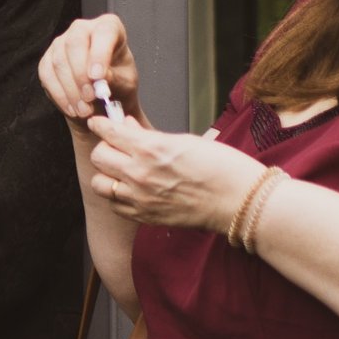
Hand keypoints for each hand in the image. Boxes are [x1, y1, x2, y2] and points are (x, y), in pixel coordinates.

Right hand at [40, 13, 139, 125]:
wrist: (104, 97)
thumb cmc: (119, 83)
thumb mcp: (125, 83)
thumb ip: (115, 78)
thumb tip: (101, 78)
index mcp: (109, 27)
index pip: (104, 32)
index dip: (99, 53)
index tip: (98, 77)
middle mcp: (82, 29)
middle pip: (75, 44)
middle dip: (81, 74)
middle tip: (90, 97)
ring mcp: (61, 43)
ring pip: (59, 62)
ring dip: (71, 90)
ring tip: (84, 110)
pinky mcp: (47, 59)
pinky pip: (47, 75)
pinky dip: (59, 95)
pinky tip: (72, 108)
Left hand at [88, 119, 261, 233]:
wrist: (240, 200)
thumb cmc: (221, 167)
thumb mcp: (185, 140)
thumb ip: (150, 136)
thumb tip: (128, 127)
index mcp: (151, 149)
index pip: (108, 132)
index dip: (101, 124)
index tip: (99, 122)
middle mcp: (139, 173)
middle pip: (98, 156)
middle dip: (105, 147)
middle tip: (116, 146)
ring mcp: (139, 197)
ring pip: (99, 183)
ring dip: (106, 174)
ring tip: (122, 170)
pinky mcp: (144, 216)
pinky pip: (114, 205)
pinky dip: (117, 195)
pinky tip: (131, 189)